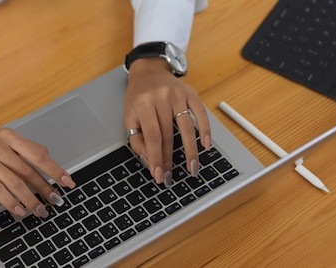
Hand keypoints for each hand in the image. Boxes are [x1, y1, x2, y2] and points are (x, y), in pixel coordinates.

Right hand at [0, 122, 75, 217]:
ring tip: (40, 210)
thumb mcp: (2, 138)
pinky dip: (11, 202)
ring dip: (30, 199)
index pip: (38, 154)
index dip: (54, 169)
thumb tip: (46, 154)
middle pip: (28, 171)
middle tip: (56, 200)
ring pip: (15, 183)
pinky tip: (18, 210)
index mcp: (10, 136)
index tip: (66, 181)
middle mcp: (0, 146)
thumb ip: (24, 146)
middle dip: (45, 188)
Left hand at [124, 57, 210, 186]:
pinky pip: (200, 113)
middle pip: (168, 134)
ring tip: (192, 168)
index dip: (156, 157)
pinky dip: (205, 130)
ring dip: (190, 150)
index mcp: (143, 104)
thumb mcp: (129, 116)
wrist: (149, 70)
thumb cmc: (137, 96)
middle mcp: (161, 97)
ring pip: (187, 127)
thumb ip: (137, 139)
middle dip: (170, 159)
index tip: (159, 174)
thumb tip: (149, 160)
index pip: (152, 136)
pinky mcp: (191, 92)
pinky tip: (206, 145)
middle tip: (172, 177)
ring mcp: (178, 94)